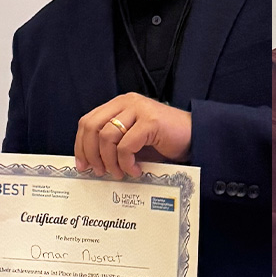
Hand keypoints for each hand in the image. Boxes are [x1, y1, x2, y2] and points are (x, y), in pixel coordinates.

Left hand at [75, 92, 191, 178]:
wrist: (194, 136)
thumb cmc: (164, 141)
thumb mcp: (132, 140)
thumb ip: (112, 144)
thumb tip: (91, 162)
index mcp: (119, 105)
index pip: (88, 122)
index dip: (81, 145)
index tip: (83, 165)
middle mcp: (126, 102)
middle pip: (92, 127)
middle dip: (91, 153)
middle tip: (99, 171)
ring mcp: (139, 109)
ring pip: (107, 137)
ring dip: (110, 161)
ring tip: (120, 173)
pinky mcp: (150, 121)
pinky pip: (126, 145)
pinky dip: (126, 162)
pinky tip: (135, 170)